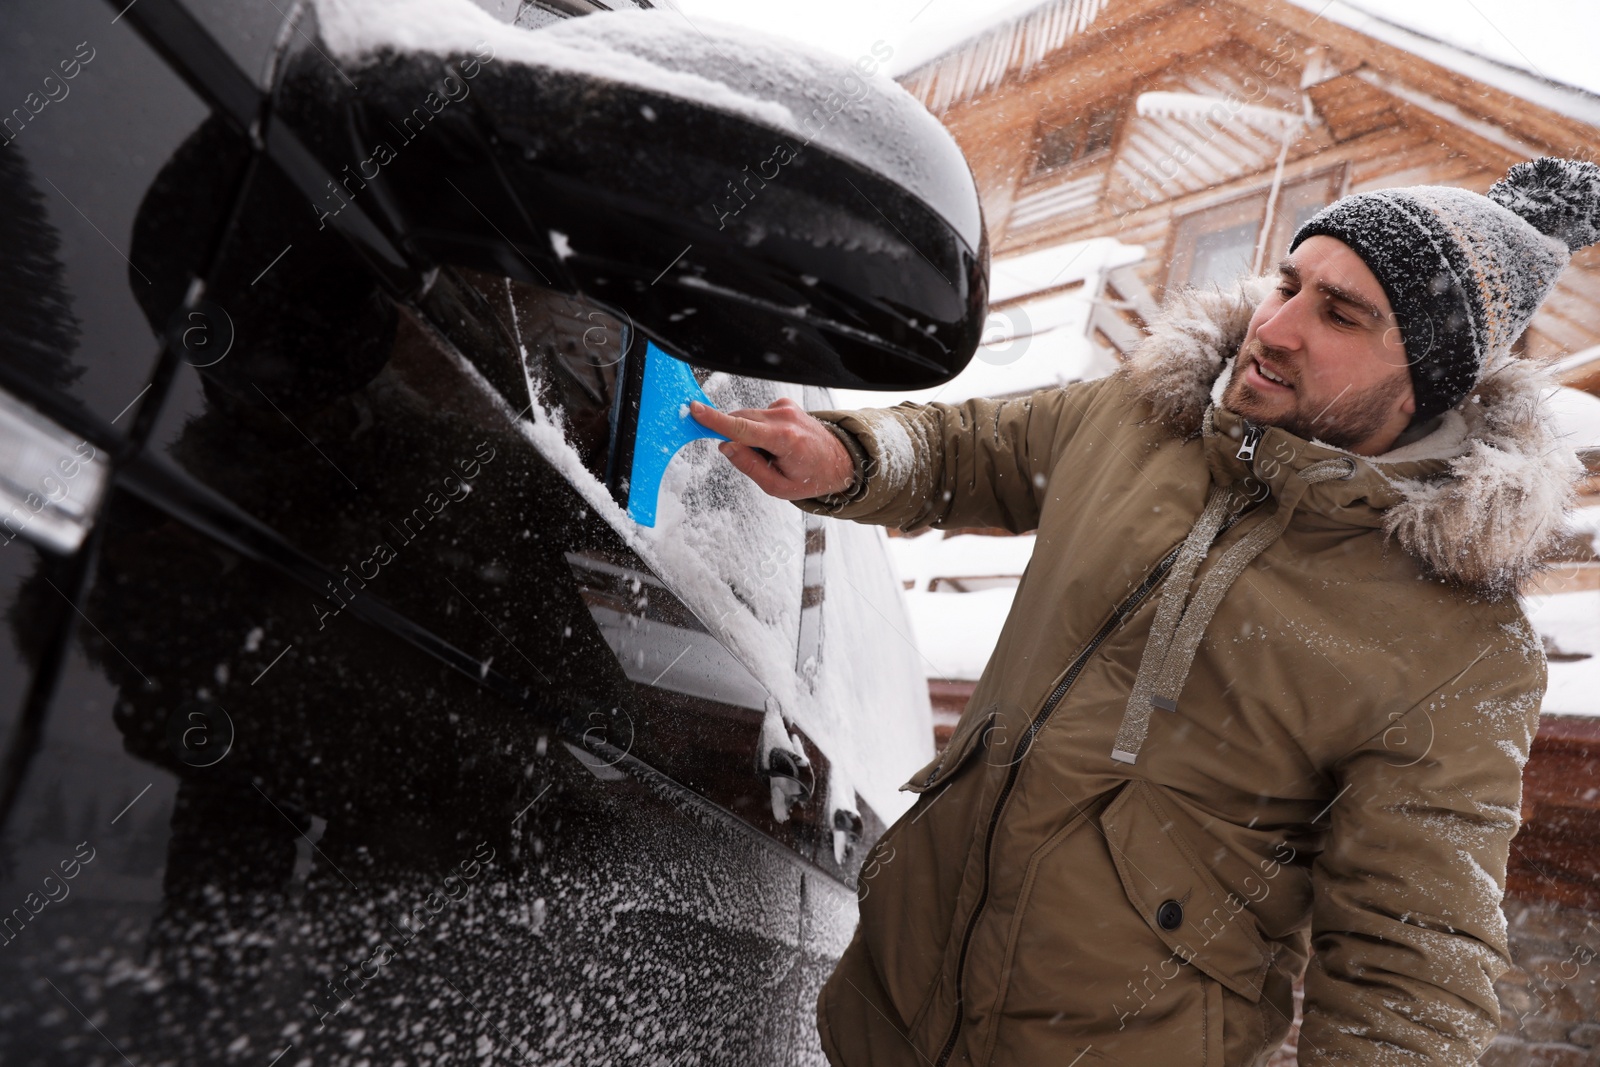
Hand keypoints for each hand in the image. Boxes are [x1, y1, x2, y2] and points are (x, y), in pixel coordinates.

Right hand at [690, 398, 856, 500]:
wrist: (839, 461)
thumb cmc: (810, 477)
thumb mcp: (777, 486)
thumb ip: (748, 466)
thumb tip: (725, 446)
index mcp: (784, 439)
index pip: (741, 427)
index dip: (714, 419)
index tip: (694, 409)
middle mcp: (785, 417)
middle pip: (740, 421)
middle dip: (737, 440)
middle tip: (756, 459)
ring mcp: (786, 407)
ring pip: (747, 418)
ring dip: (749, 436)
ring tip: (772, 453)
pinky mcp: (784, 403)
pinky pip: (757, 415)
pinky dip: (759, 430)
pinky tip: (776, 443)